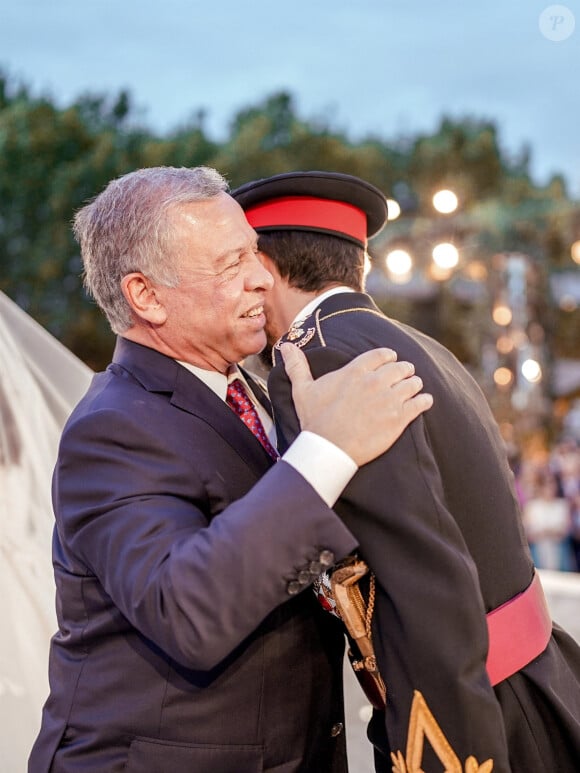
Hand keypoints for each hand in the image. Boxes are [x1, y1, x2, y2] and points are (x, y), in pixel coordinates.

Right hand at [280, 343, 432, 466]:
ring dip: (414, 384)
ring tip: (414, 388)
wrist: (328, 449)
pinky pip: (421, 402)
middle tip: (405, 375)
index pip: (381, 355)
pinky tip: (424, 401)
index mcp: (355, 371)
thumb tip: (285, 346)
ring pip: (413, 383)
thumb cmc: (315, 420)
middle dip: (404, 370)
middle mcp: (375, 381)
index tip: (391, 360)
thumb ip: (297, 366)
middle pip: (401, 367)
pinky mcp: (399, 418)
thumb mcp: (303, 390)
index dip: (388, 356)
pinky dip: (424, 400)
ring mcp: (389, 400)